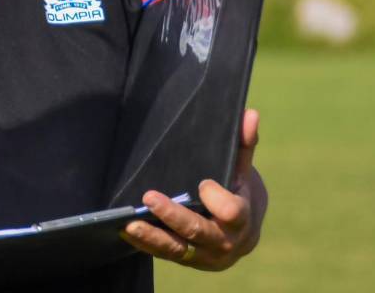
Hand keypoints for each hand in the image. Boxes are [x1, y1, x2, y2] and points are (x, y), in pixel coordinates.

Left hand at [120, 109, 267, 270]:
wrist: (240, 235)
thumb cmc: (239, 194)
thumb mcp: (243, 171)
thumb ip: (244, 145)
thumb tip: (249, 113)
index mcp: (241, 219)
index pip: (232, 212)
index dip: (217, 198)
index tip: (203, 184)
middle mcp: (223, 241)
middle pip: (197, 230)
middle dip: (173, 216)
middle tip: (149, 198)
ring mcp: (203, 255)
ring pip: (177, 248)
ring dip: (152, 236)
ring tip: (130, 223)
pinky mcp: (185, 260)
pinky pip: (164, 254)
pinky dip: (145, 244)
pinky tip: (126, 231)